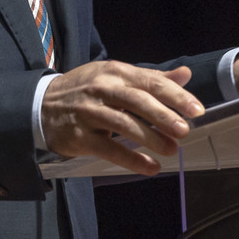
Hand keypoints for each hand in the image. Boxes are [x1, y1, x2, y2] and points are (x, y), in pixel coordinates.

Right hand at [41, 62, 205, 176]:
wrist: (42, 104)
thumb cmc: (87, 90)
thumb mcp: (116, 77)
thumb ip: (152, 78)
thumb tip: (185, 74)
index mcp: (116, 72)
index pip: (150, 81)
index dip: (175, 96)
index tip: (196, 110)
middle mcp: (103, 89)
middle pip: (138, 101)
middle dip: (163, 116)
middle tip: (185, 130)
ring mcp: (89, 112)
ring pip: (124, 124)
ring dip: (150, 139)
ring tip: (172, 150)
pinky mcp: (79, 136)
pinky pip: (108, 149)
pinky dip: (131, 159)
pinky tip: (149, 166)